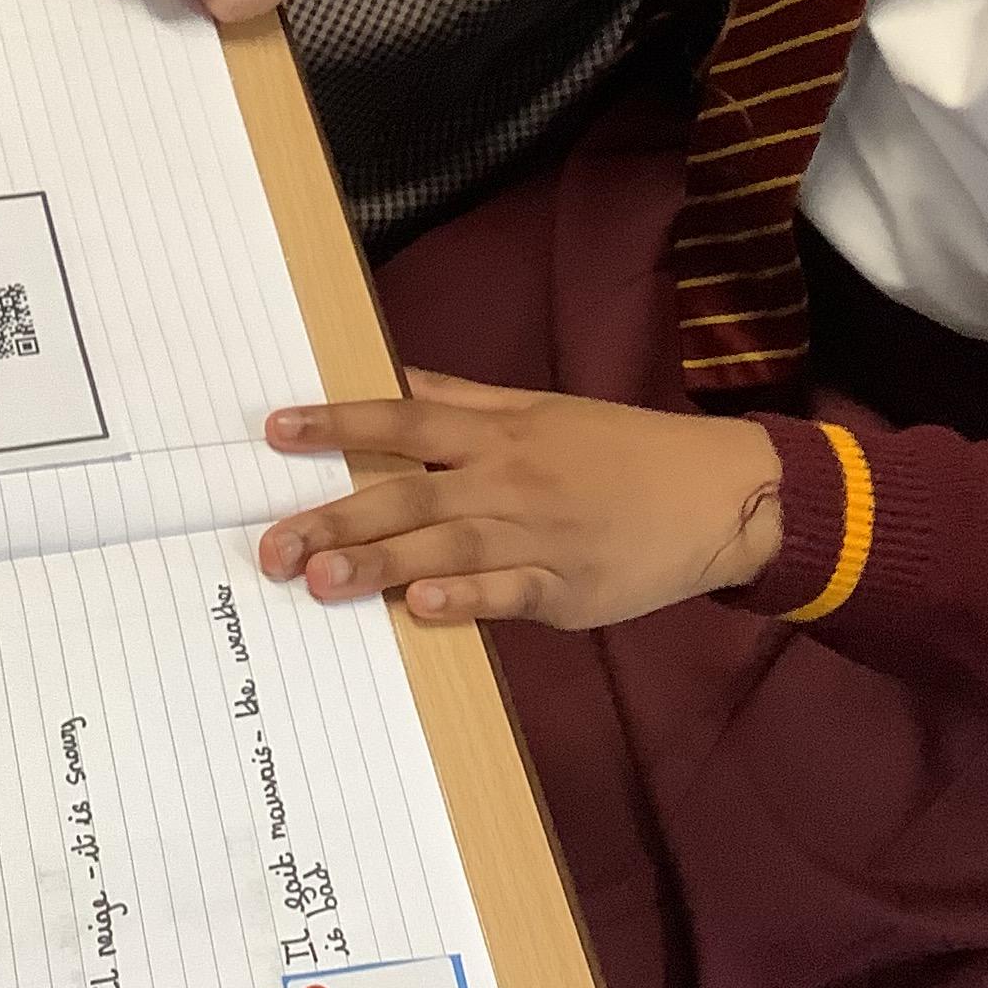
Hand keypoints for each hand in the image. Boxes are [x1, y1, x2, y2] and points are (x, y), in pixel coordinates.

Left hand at [257, 372, 783, 628]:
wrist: (717, 493)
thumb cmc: (620, 448)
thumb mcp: (538, 409)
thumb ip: (459, 400)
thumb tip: (392, 379)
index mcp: (497, 432)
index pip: (400, 423)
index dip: (337, 425)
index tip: (275, 430)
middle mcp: (507, 479)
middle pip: (408, 495)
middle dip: (335, 516)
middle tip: (270, 544)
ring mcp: (536, 535)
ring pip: (446, 547)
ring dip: (381, 563)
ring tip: (320, 579)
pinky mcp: (566, 589)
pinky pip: (507, 593)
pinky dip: (465, 600)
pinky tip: (419, 608)